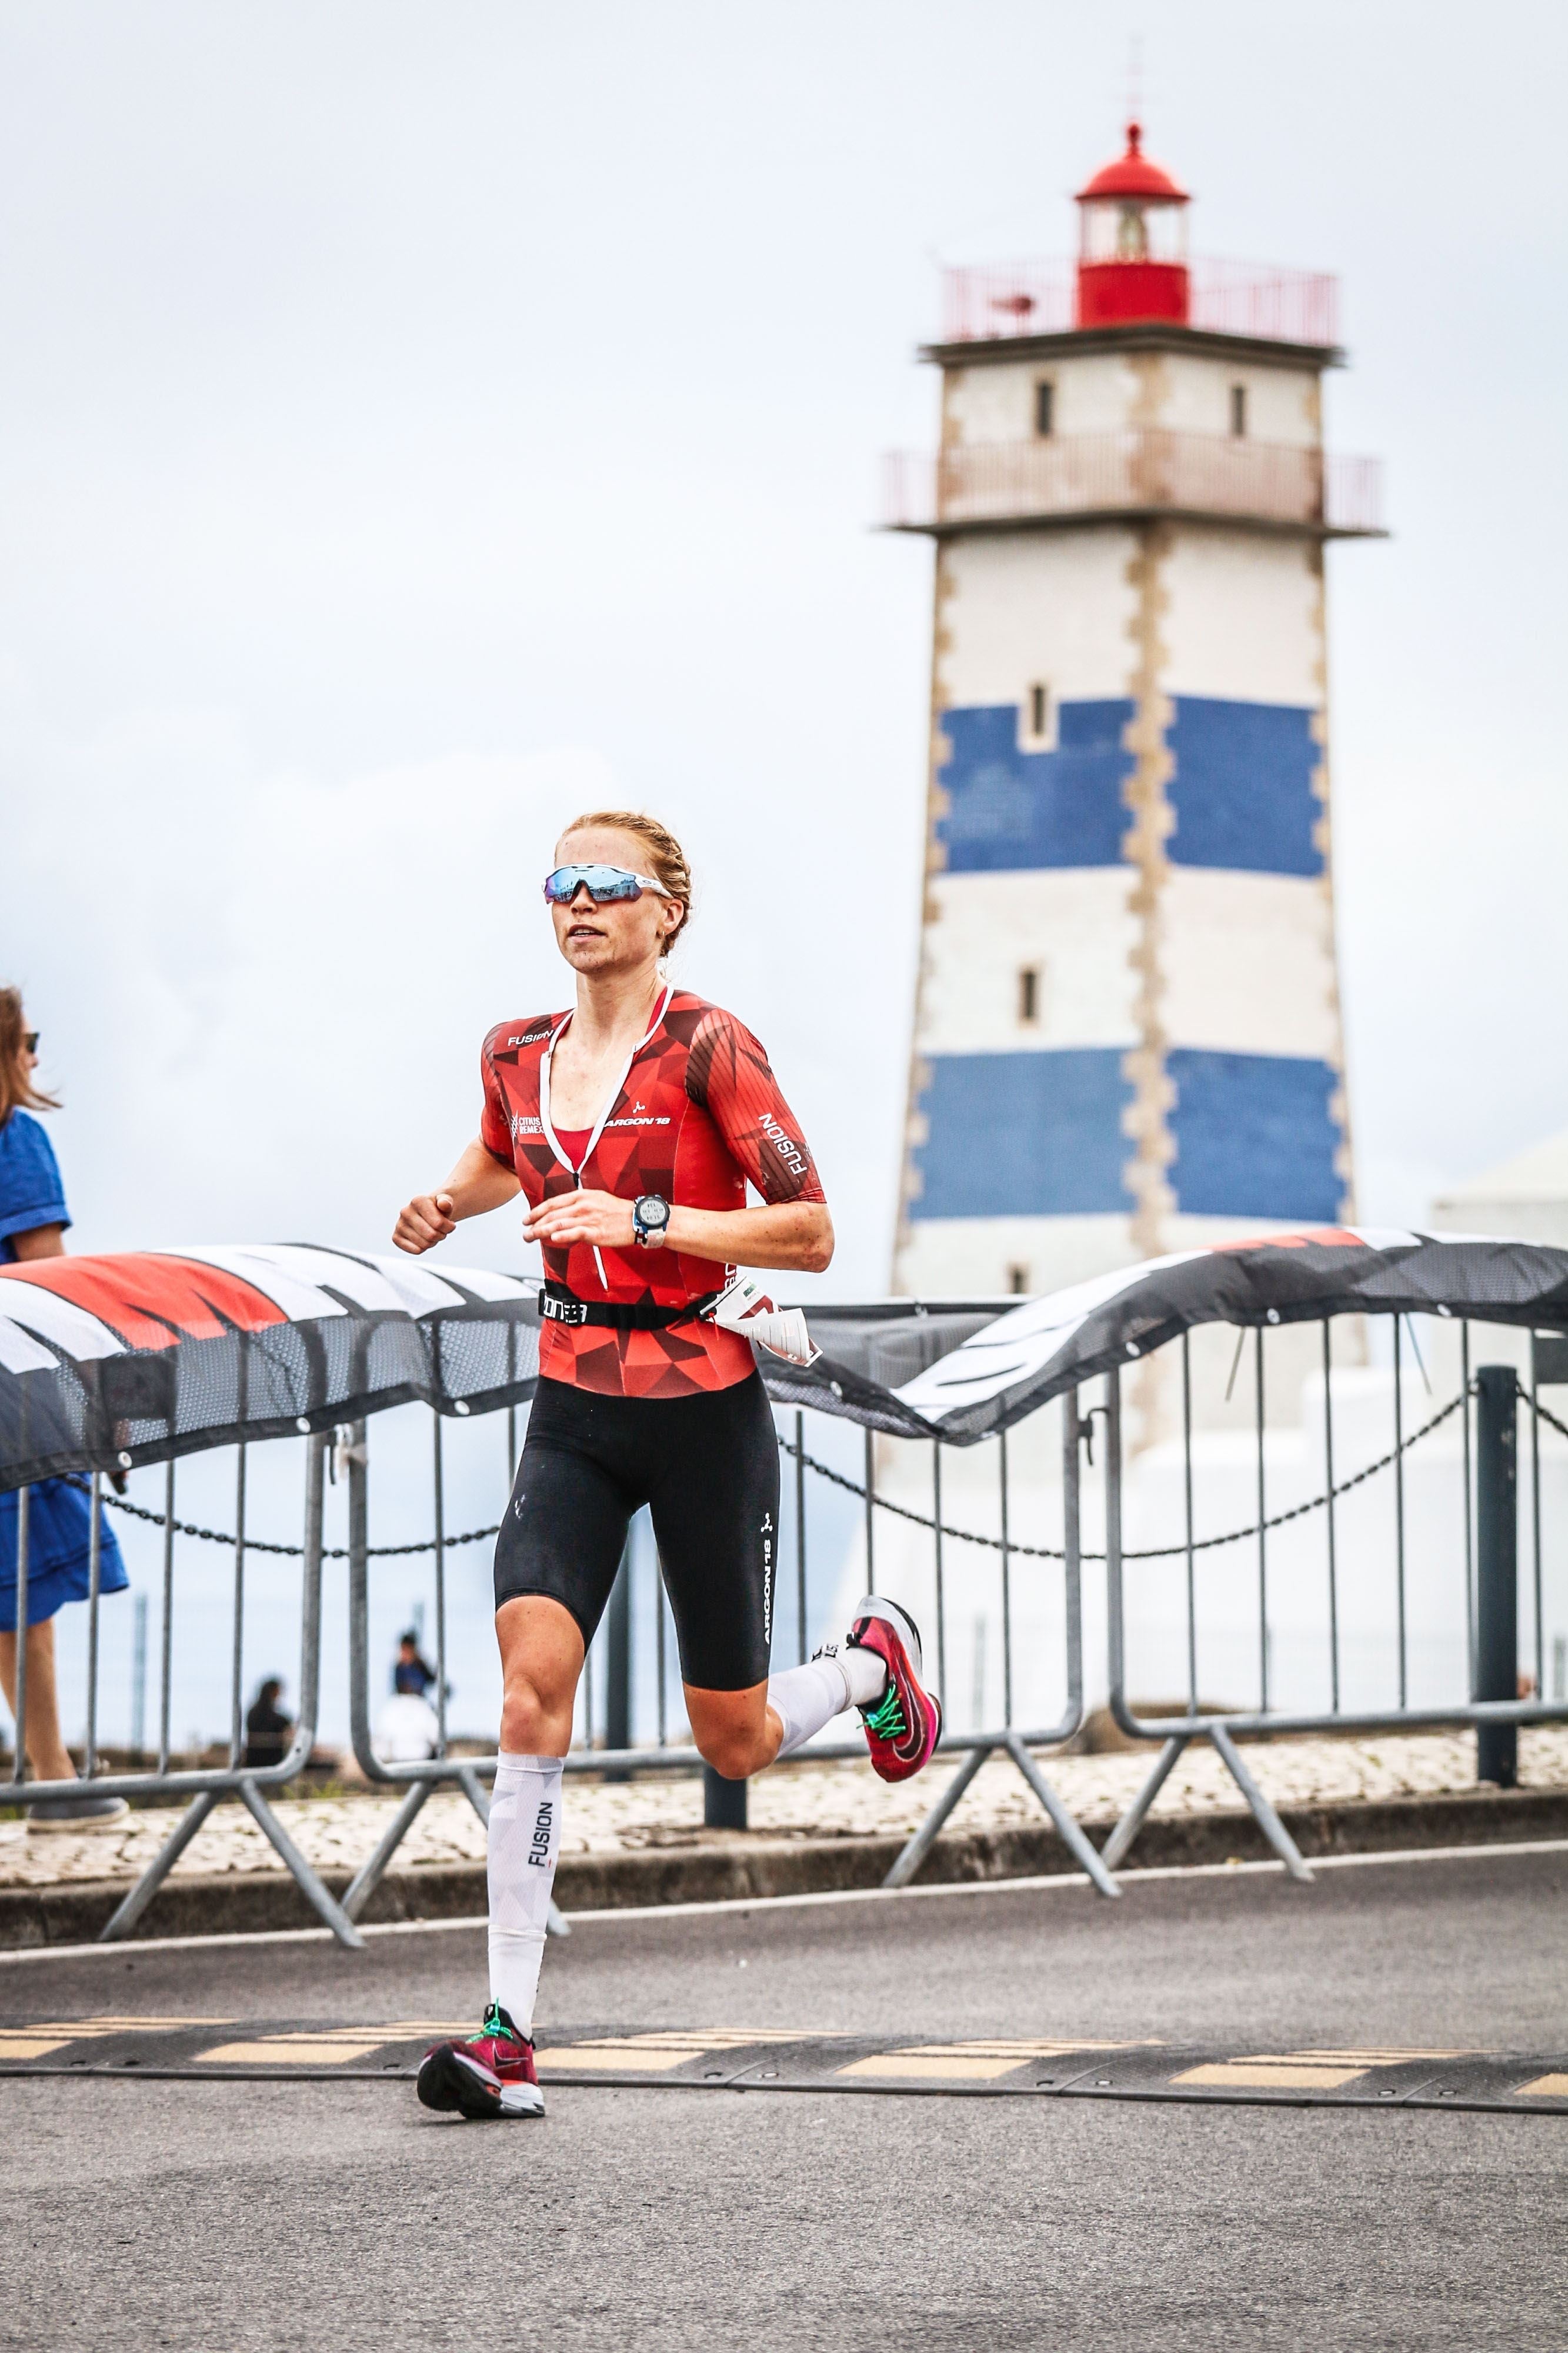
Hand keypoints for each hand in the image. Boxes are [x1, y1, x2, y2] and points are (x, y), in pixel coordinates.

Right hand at [393, 1192, 456, 1254]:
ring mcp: (399, 1225)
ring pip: (424, 1244)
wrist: (428, 1214)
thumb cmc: (438, 1209)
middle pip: (431, 1235)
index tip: (450, 1224)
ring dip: (433, 1242)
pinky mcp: (396, 1237)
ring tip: (432, 1233)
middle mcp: (405, 1212)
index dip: (449, 1227)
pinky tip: (423, 1239)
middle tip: (441, 1230)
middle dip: (441, 1235)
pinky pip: (416, 1250)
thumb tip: (444, 1204)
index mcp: (418, 1201)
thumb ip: (447, 1201)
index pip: (439, 1223)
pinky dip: (424, 1248)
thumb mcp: (446, 1202)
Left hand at [523, 1188, 637, 1249]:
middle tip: (525, 1232)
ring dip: (541, 1231)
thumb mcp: (596, 1199)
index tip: (527, 1218)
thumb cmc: (618, 1211)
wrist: (637, 1219)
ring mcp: (588, 1218)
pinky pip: (575, 1233)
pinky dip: (562, 1235)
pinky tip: (552, 1238)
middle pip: (552, 1214)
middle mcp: (582, 1205)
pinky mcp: (595, 1232)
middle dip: (534, 1224)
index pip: (553, 1202)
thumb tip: (563, 1213)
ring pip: (558, 1224)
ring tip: (530, 1237)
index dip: (537, 1211)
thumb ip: (579, 1204)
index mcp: (582, 1195)